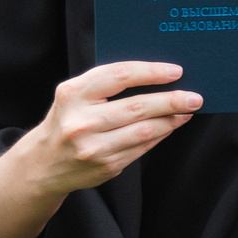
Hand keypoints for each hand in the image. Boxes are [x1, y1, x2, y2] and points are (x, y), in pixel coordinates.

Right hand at [11, 62, 200, 195]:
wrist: (43, 164)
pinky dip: (160, 135)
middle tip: (194, 96)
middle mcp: (81, 121)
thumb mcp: (75, 95)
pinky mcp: (106, 166)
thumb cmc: (67, 119)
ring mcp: (93, 147)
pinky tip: (171, 126)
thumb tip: (158, 75)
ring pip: (144, 130)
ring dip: (171, 120)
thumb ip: (108, 84)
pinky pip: (142, 148)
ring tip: (188, 110)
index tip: (176, 71)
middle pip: (137, 106)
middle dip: (171, 100)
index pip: (120, 76)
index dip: (151, 72)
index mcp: (73, 94)